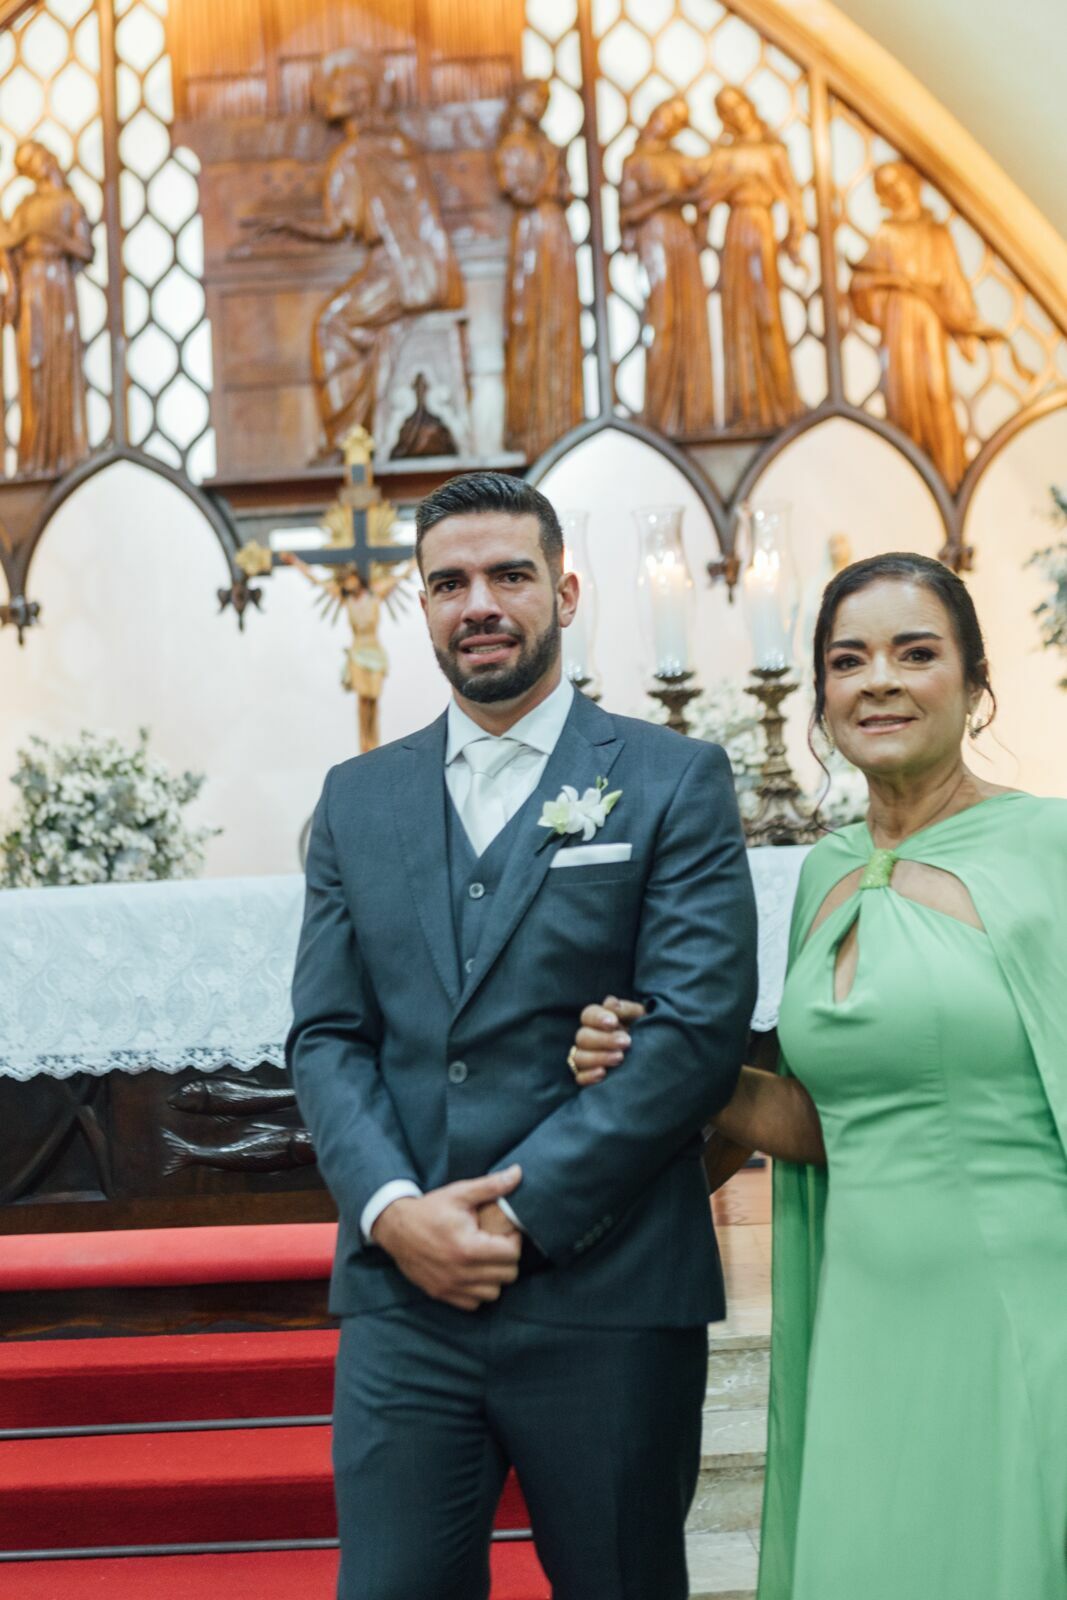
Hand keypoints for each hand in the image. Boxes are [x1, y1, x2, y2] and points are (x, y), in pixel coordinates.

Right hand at [371, 1166, 522, 1310]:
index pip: (512, 1254)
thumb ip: (491, 1185)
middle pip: (507, 1275)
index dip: (514, 1240)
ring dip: (494, 1277)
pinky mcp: (441, 1294)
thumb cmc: (430, 1209)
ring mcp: (450, 1286)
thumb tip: (518, 1172)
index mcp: (468, 1247)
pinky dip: (477, 1290)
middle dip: (507, 1258)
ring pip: (493, 1293)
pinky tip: (472, 1272)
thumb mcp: (460, 1193)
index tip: (505, 1232)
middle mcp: (460, 1272)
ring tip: (486, 1258)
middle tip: (497, 1244)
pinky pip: (474, 1303)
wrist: (395, 1227)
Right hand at [568, 995, 645, 1086]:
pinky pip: (579, 1077)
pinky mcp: (587, 1076)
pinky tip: (603, 1073)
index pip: (588, 1015)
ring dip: (598, 1057)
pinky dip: (588, 1076)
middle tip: (626, 1042)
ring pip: (579, 1057)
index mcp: (599, 1020)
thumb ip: (626, 1009)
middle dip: (603, 1040)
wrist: (654, 1057)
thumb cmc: (645, 1032)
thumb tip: (612, 1004)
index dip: (598, 1018)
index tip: (614, 1022)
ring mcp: (585, 1058)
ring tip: (620, 1058)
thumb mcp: (640, 1017)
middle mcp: (588, 1038)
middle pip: (582, 1037)